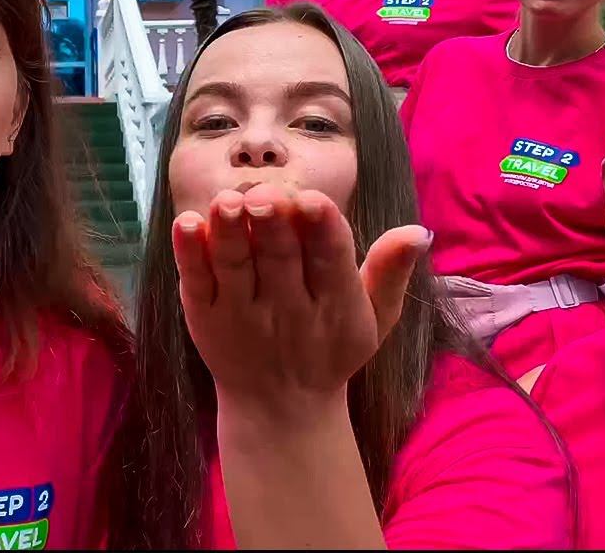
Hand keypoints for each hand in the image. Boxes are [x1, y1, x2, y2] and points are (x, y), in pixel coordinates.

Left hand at [172, 184, 430, 415]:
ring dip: (228, 234)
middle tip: (265, 194)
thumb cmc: (332, 350)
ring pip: (234, 268)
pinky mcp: (203, 318)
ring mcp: (240, 315)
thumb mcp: (376, 318)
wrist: (280, 409)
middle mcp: (287, 311)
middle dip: (272, 226)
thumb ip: (390, 271)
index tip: (312, 200)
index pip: (331, 262)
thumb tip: (419, 230)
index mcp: (335, 306)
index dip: (322, 230)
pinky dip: (189, 254)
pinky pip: (195, 283)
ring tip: (225, 202)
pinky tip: (185, 224)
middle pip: (279, 260)